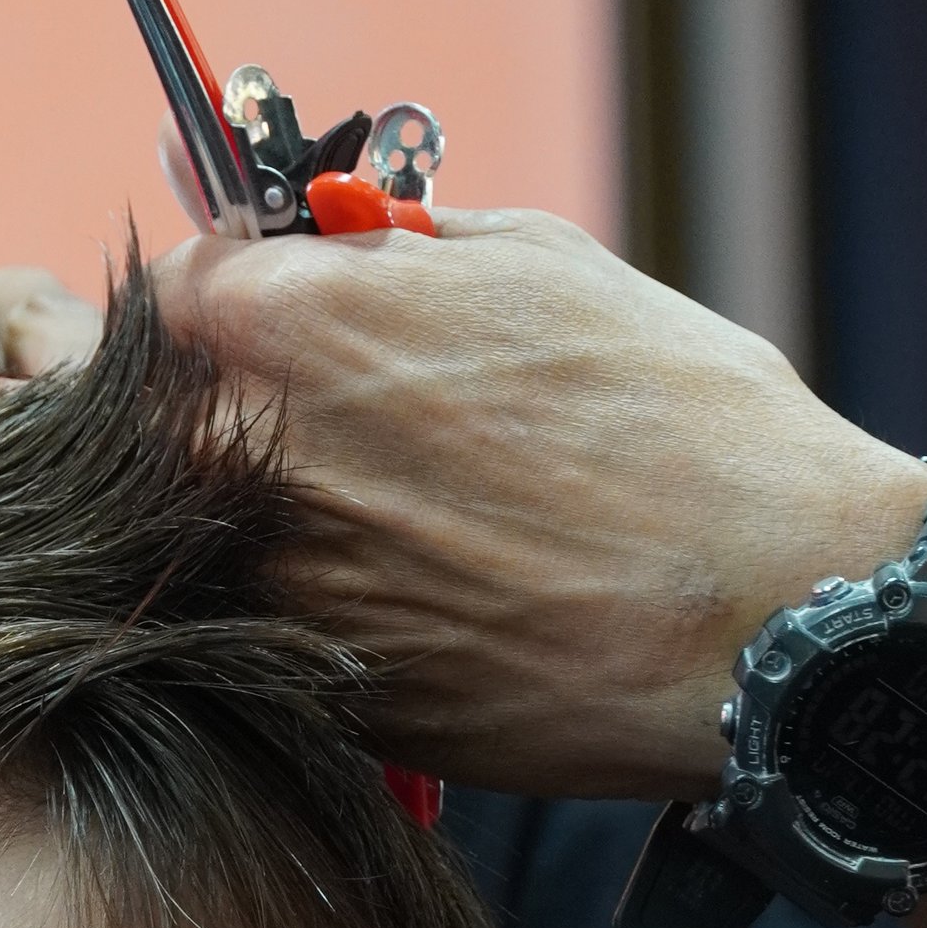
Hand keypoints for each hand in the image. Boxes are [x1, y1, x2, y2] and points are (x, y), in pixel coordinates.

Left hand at [156, 212, 926, 798]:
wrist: (766, 618)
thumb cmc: (679, 426)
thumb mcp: (534, 266)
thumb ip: (390, 252)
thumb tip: (325, 239)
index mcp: (272, 319)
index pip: (171, 292)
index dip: (241, 308)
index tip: (290, 330)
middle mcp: (230, 451)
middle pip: (159, 419)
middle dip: (237, 415)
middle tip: (348, 436)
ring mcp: (256, 583)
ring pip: (202, 536)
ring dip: (272, 522)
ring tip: (411, 528)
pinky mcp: (304, 688)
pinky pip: (269, 630)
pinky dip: (324, 614)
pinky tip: (434, 604)